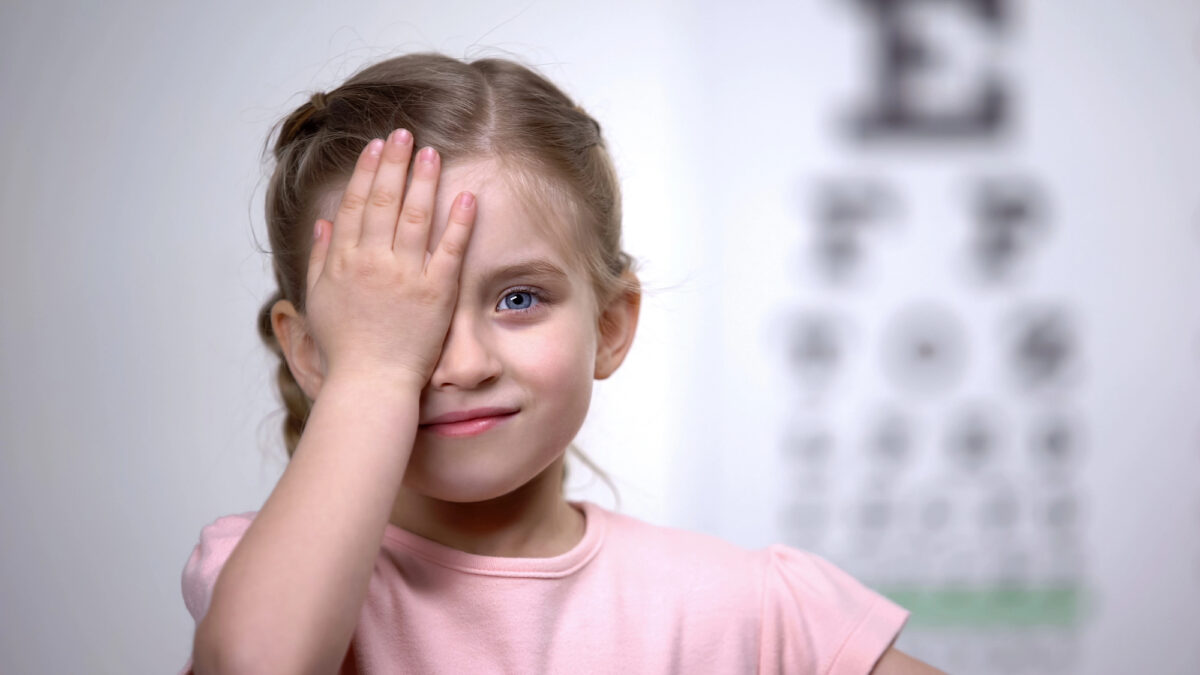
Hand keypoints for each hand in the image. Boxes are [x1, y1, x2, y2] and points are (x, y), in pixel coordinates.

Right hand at [303, 130, 475, 390]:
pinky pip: (449, 249)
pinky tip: (466, 196)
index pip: (356, 204)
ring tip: (431, 152)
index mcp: (343, 261)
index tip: (376, 146)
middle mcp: (373, 262)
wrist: (369, 383)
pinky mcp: (436, 293)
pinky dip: (458, 221)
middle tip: (404, 132)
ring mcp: (406, 275)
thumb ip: (319, 259)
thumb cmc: (344, 348)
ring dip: (423, 180)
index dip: (366, 172)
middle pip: (384, 200)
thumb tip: (323, 222)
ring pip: (415, 216)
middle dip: (394, 163)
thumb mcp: (319, 300)